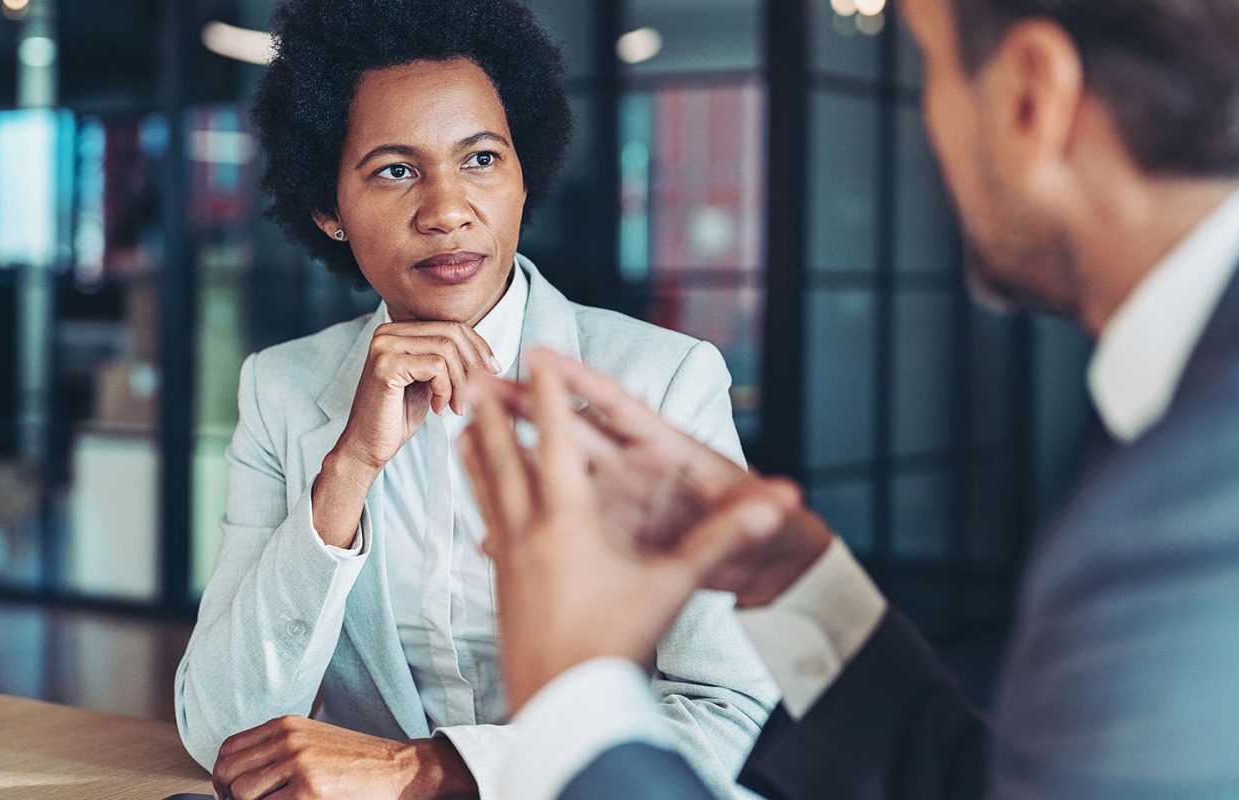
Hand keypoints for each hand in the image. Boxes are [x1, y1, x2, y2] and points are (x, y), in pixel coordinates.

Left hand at [211, 716, 477, 799]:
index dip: (222, 776)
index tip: (229, 794)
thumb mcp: (314, 741)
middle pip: (227, 771)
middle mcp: (288, 739)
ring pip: (242, 793)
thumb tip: (239, 780)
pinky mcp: (309, 791)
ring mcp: (298, 764)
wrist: (400, 768)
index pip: (228, 749)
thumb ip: (279, 751)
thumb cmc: (359, 761)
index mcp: (286, 726)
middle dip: (229, 796)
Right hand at [312, 321, 500, 548]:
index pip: (452, 326)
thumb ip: (449, 361)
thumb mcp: (431, 381)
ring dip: (461, 383)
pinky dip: (445, 390)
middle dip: (474, 365)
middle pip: (452, 333)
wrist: (368, 446)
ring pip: (447, 350)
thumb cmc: (399, 416)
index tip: (494, 371)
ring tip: (456, 407)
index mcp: (399, 330)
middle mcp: (388, 331)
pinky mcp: (386, 366)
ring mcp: (384, 346)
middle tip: (479, 394)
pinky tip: (438, 409)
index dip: (479, 348)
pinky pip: (436, 367)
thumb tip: (488, 354)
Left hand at [460, 352, 802, 712]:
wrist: (563, 703)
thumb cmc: (616, 643)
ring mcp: (509, 559)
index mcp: (569, 521)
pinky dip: (479, 502)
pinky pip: (485, 528)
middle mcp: (529, 531)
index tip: (534, 358)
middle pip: (504, 458)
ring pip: (485, 492)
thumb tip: (777, 508)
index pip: (559, 442)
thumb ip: (722, 541)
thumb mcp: (672, 587)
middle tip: (474, 379)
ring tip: (460, 428)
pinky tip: (477, 507)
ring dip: (475, 454)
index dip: (550, 396)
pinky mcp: (501, 586)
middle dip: (493, 415)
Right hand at [489, 348, 834, 607]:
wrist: (766, 564)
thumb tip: (792, 498)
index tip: (541, 355)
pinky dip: (531, 525)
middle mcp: (639, 469)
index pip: (619, 408)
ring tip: (467, 437)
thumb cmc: (766, 528)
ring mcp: (622, 499)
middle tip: (481, 383)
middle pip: (574, 431)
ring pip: (559, 471)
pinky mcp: (615, 533)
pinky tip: (487, 532)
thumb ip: (764, 511)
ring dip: (517, 454)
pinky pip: (566, 522)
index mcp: (670, 453)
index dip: (581, 382)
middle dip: (530, 405)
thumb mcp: (763, 520)